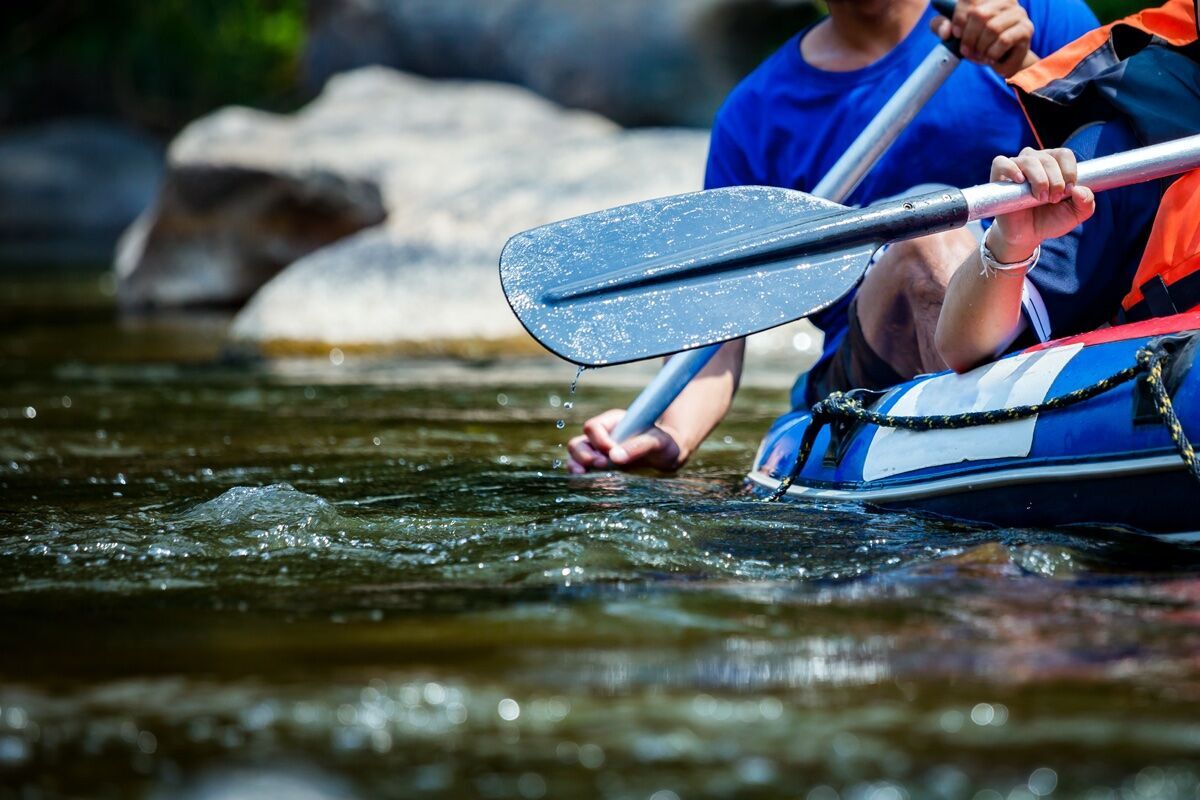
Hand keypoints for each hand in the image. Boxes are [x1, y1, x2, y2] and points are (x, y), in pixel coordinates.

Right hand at [566, 409, 685, 473]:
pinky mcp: (601, 469)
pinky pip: (584, 473)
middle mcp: (601, 437)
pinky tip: (590, 487)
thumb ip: (638, 446)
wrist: (667, 456)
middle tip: (601, 465)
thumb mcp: (657, 441)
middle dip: (584, 456)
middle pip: (578, 443)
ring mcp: (598, 453)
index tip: (611, 452)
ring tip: (584, 476)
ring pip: (576, 458)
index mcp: (612, 422)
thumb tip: (615, 458)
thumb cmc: (664, 443)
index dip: (599, 441)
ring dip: (577, 467)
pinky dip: (583, 479)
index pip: (593, 428)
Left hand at [931, 0, 1033, 76]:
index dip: (958, 18)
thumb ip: (943, 26)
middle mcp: (1006, 0)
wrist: (1003, 60)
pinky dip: (992, 53)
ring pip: (991, 28)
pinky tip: (991, 57)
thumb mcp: (956, 32)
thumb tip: (945, 32)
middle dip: (968, 37)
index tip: (956, 34)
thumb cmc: (979, 43)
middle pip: (978, 14)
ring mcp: (1018, 13)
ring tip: (980, 55)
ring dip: (980, 47)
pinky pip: (1004, 40)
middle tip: (966, 50)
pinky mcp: (1026, 29)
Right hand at [987, 147, 1095, 261]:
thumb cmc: (1050, 220)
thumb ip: (1086, 203)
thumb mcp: (1075, 214)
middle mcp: (1036, 160)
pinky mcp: (998, 176)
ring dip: (1039, 179)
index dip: (1069, 171)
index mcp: (1055, 163)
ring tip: (1039, 197)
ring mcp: (1016, 166)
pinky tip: (1019, 181)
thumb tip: (1080, 190)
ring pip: (1029, 160)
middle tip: (1052, 200)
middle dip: (1055, 181)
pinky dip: (1011, 169)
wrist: (1027, 234)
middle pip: (1048, 158)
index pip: (1064, 154)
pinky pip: (1001, 162)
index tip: (1068, 192)